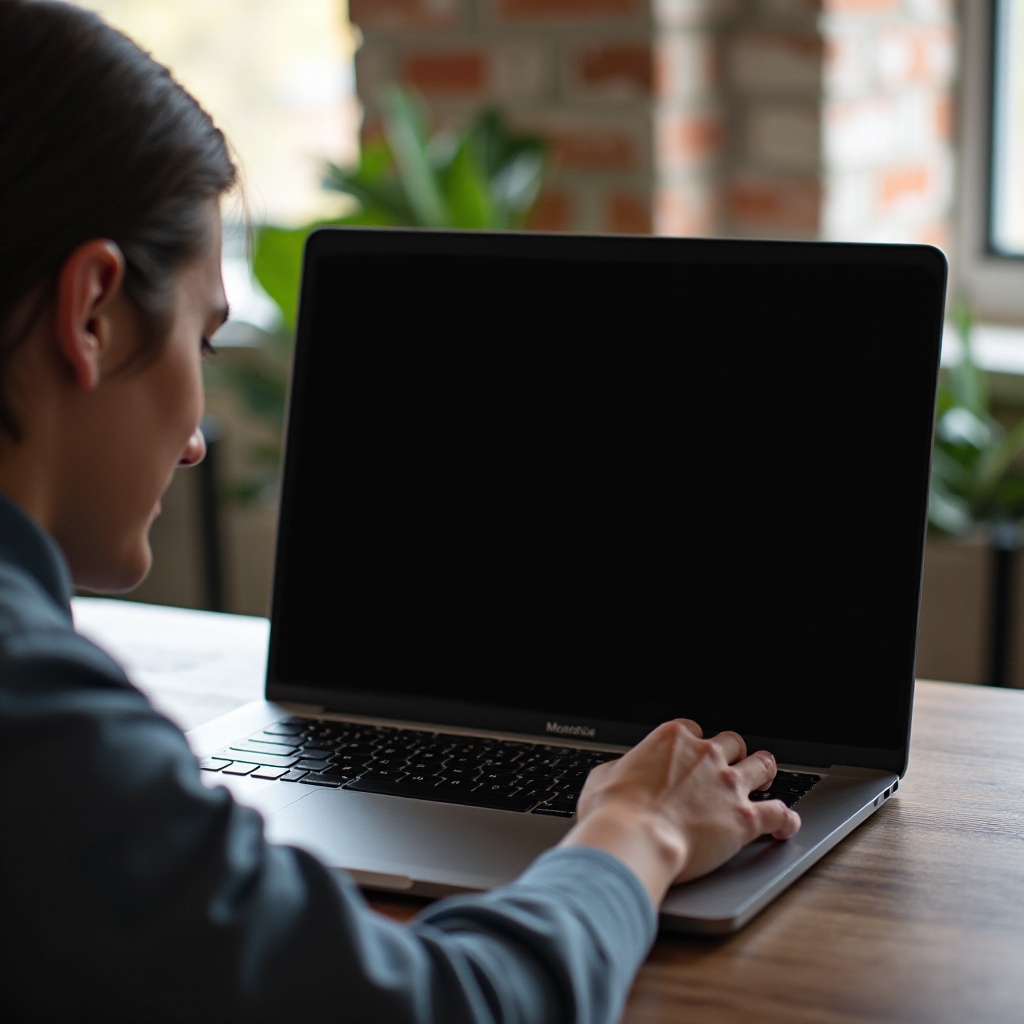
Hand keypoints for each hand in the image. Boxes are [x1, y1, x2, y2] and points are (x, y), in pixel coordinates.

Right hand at [559, 719, 800, 906]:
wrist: (636, 838)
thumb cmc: (613, 811)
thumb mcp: (603, 778)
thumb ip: (620, 769)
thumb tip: (620, 774)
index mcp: (672, 740)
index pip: (693, 729)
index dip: (693, 742)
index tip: (691, 755)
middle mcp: (705, 755)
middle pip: (732, 742)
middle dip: (733, 753)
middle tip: (732, 766)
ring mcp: (728, 784)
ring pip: (763, 766)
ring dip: (765, 772)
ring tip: (768, 780)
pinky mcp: (745, 818)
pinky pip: (779, 813)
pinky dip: (786, 819)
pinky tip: (787, 825)